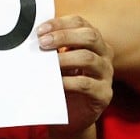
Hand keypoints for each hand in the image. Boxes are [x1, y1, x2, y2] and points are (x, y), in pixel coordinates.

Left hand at [37, 15, 113, 133]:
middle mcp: (104, 55)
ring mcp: (106, 75)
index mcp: (93, 41)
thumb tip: (33, 35)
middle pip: (90, 36)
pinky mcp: (104, 95)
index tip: (40, 30)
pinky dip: (68, 81)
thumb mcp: (58, 61)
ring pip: (89, 58)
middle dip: (64, 37)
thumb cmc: (63, 81)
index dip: (60, 23)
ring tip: (47, 63)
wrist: (71, 115)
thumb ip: (52, 47)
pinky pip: (87, 84)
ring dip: (65, 58)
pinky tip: (55, 82)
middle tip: (42, 43)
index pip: (80, 23)